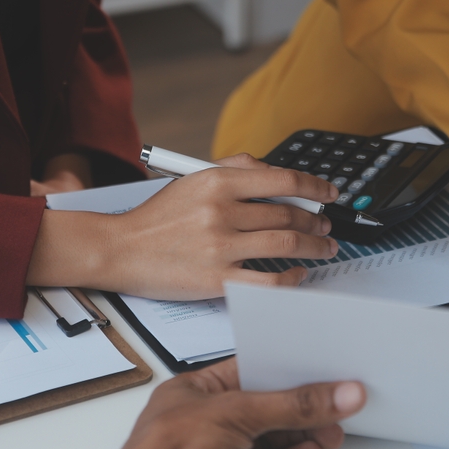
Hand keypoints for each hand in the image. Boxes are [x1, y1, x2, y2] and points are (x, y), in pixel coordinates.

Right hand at [26, 154, 339, 299]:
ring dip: (314, 245)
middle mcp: (221, 211)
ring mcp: (220, 246)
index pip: (281, 178)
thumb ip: (232, 169)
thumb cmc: (155, 218)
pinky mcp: (217, 279)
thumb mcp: (191, 180)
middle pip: (288, 213)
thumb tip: (272, 170)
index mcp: (216, 181)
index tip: (329, 193)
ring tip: (324, 247)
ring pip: (286, 243)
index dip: (314, 185)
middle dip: (316, 220)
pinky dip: (292, 276)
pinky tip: (299, 273)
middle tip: (326, 226)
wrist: (119, 249)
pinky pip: (269, 279)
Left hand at [97, 358, 366, 448]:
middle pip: (263, 408)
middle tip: (336, 403)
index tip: (321, 372)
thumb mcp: (235, 414)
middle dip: (300, 408)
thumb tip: (335, 394)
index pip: (249, 372)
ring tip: (331, 430)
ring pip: (268, 440)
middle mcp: (203, 421)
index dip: (285, 371)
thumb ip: (292, 405)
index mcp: (193, 390)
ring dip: (301, 435)